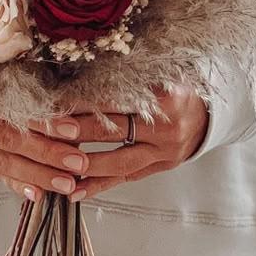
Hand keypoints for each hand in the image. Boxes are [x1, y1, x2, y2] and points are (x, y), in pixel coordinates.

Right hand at [0, 102, 87, 202]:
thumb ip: (23, 83)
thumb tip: (69, 93)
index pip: (12, 110)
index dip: (43, 121)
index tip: (74, 130)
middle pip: (8, 140)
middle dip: (46, 153)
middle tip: (78, 162)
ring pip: (3, 162)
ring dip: (38, 174)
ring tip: (67, 183)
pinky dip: (18, 184)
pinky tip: (38, 194)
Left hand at [32, 84, 209, 202]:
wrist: (208, 114)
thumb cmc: (176, 85)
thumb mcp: (160, 70)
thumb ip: (129, 71)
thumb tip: (83, 65)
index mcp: (164, 96)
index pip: (116, 98)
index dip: (85, 99)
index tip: (56, 99)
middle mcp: (165, 127)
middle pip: (113, 130)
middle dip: (77, 131)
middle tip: (47, 129)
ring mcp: (164, 152)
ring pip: (118, 161)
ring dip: (83, 164)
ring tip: (54, 164)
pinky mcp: (159, 168)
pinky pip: (125, 179)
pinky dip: (99, 185)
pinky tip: (75, 191)